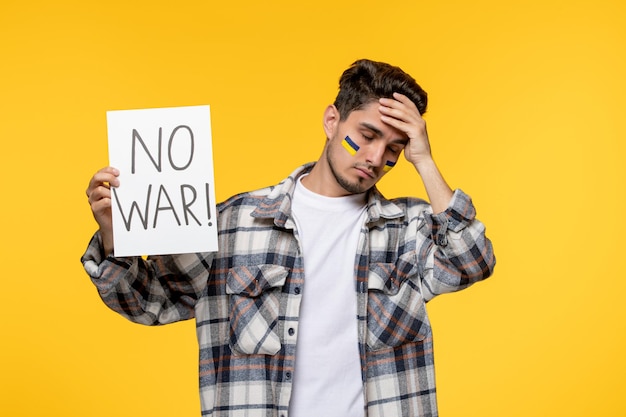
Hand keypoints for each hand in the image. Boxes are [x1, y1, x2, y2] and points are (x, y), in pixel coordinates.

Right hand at [86, 166, 118, 255]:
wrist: (113, 224)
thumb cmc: (118, 206)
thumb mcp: (119, 193)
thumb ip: (120, 185)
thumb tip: (131, 176)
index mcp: (97, 184)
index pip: (100, 172)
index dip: (108, 170)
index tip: (119, 172)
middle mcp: (92, 190)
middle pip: (96, 178)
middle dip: (108, 178)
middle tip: (118, 183)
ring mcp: (92, 200)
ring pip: (99, 190)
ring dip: (110, 192)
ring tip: (118, 197)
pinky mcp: (95, 209)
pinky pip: (101, 202)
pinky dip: (109, 201)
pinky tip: (115, 204)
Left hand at [379, 93, 452, 211]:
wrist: (423, 161)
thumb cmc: (414, 151)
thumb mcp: (408, 137)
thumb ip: (404, 130)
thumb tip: (394, 127)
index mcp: (419, 121)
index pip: (411, 105)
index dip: (402, 99)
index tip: (393, 94)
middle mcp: (420, 121)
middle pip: (405, 107)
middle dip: (393, 102)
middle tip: (381, 100)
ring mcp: (418, 126)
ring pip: (403, 114)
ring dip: (390, 110)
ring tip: (380, 107)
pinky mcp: (415, 132)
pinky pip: (401, 124)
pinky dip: (391, 120)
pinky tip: (383, 118)